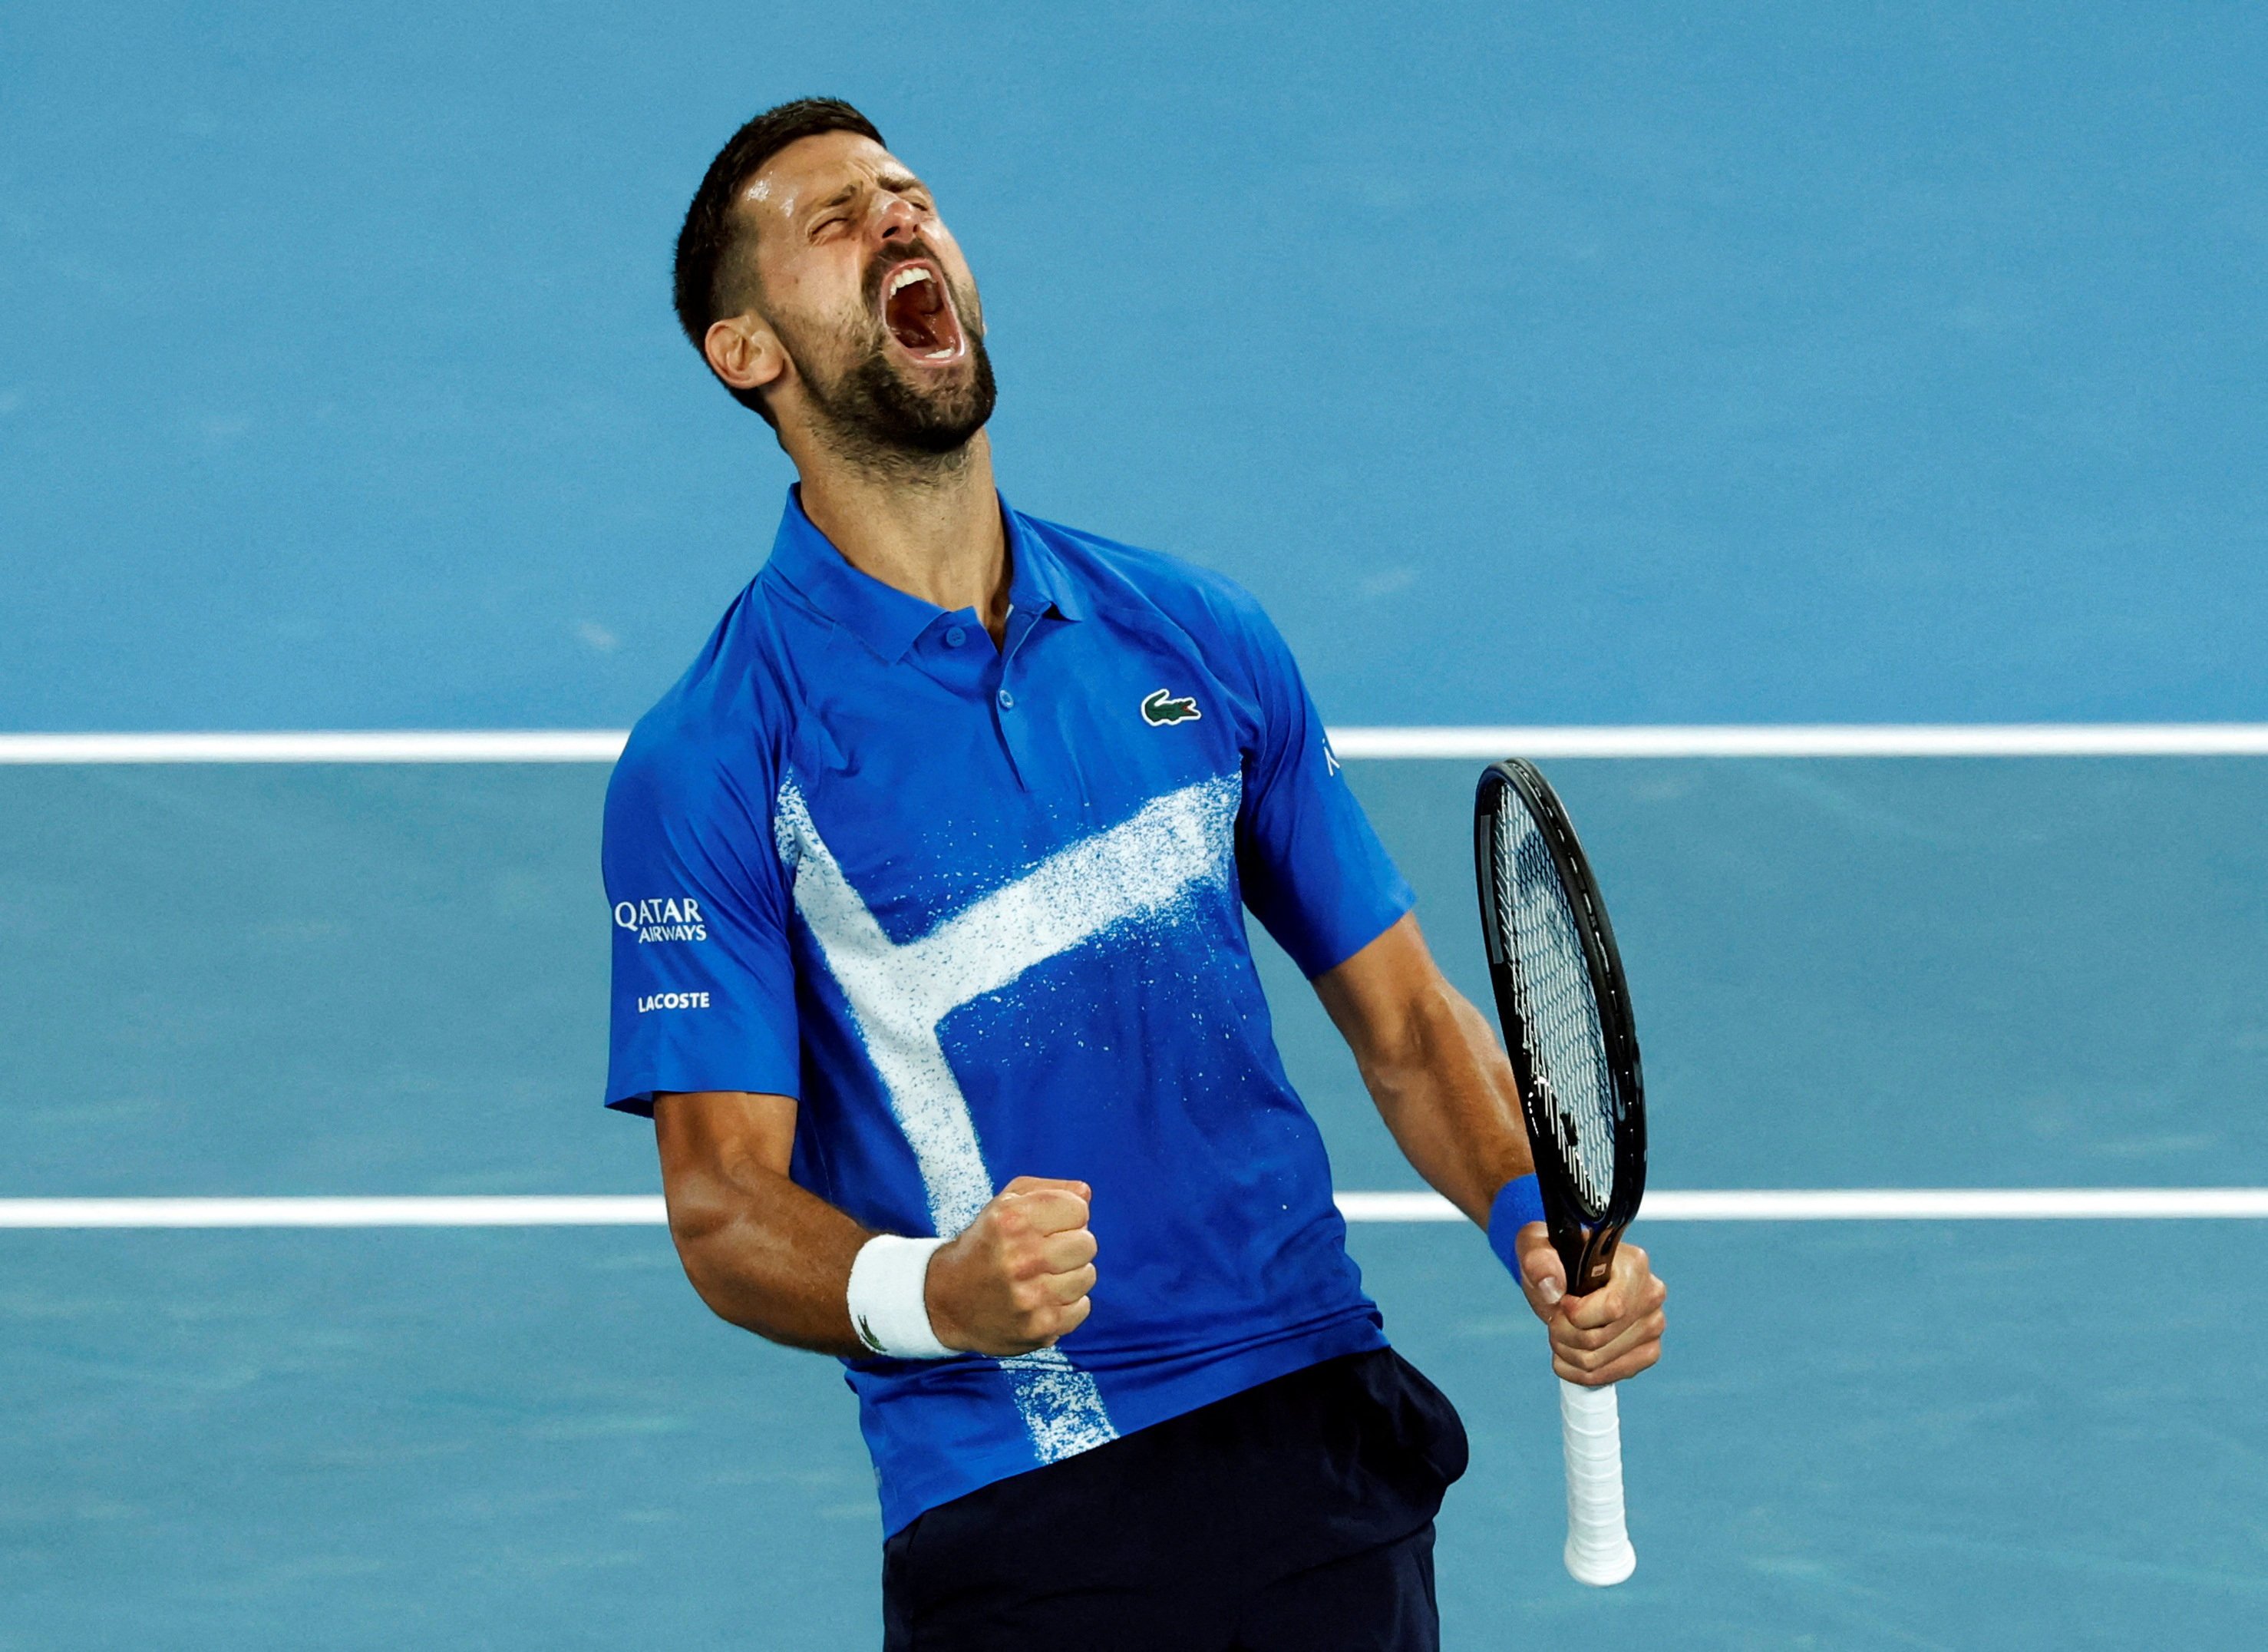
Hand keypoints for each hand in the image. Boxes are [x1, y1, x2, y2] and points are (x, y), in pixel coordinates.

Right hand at [925, 1176, 1097, 1355]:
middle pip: (1087, 1243)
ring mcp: (1030, 1296)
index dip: (1068, 1215)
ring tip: (1044, 1277)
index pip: (1078, 1208)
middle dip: (1072, 1244)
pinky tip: (1044, 1300)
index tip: (1051, 1226)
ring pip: (1087, 1275)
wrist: (946, 1301)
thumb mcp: (1004, 1204)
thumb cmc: (983, 1246)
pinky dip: (1068, 1304)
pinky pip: (1082, 1308)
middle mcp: (1020, 1257)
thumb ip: (1047, 1190)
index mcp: (1011, 1220)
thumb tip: (1084, 1193)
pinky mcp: (1039, 1327)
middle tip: (1048, 1253)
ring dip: (1071, 1275)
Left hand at [1512, 1224, 1666, 1386]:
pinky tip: (1570, 1353)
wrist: (1567, 1277)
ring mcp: (1653, 1325)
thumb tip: (1553, 1287)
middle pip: (1598, 1339)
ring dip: (1566, 1353)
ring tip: (1561, 1332)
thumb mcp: (1536, 1248)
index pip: (1612, 1308)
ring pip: (1598, 1361)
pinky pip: (1608, 1376)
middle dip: (1562, 1333)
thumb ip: (1538, 1259)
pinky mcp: (1648, 1351)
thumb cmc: (1555, 1260)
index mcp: (1634, 1264)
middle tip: (1556, 1317)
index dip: (1575, 1314)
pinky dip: (1578, 1371)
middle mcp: (1652, 1294)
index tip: (1562, 1302)